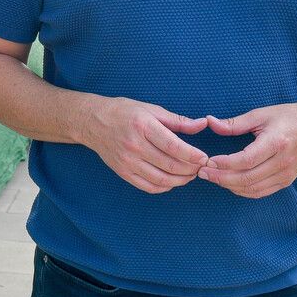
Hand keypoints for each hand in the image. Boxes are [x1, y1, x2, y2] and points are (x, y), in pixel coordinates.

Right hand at [79, 97, 208, 193]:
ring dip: (181, 180)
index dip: (192, 155)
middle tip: (201, 167)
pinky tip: (172, 180)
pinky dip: (165, 187)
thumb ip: (178, 120)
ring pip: (162, 179)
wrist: (93, 122)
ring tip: (190, 174)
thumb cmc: (124, 112)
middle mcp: (134, 145)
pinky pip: (149, 186)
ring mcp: (127, 161)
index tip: (204, 158)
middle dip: (191, 169)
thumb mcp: (151, 109)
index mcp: (143, 126)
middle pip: (170, 165)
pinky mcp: (123, 172)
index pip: (173, 146)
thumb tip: (202, 124)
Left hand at [198, 101, 296, 198]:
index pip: (245, 160)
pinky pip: (261, 192)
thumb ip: (234, 123)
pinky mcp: (286, 181)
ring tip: (212, 177)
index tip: (207, 161)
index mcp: (276, 143)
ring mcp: (286, 174)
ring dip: (229, 186)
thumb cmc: (289, 117)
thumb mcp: (261, 114)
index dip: (224, 164)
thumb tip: (209, 122)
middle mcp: (282, 162)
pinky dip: (243, 191)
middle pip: (247, 178)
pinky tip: (229, 183)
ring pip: (253, 189)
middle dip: (221, 178)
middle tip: (202, 173)